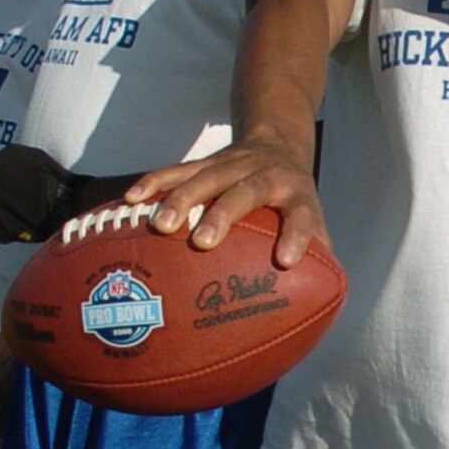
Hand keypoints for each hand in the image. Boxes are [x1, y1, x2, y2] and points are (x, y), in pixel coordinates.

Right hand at [125, 132, 328, 269]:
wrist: (280, 142)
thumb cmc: (295, 198)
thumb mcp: (314, 218)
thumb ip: (316, 256)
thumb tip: (316, 306)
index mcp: (297, 195)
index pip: (300, 215)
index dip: (295, 236)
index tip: (285, 261)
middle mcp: (266, 175)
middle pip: (244, 191)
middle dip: (222, 214)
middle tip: (202, 242)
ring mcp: (234, 164)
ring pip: (206, 176)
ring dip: (181, 198)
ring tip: (160, 226)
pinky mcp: (207, 160)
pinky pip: (178, 169)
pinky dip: (154, 182)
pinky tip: (131, 199)